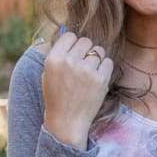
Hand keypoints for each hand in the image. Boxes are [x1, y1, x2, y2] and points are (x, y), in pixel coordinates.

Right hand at [42, 29, 113, 147]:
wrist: (67, 122)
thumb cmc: (57, 97)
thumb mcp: (48, 73)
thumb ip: (58, 54)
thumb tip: (69, 33)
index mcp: (54, 59)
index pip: (70, 36)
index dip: (73, 44)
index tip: (73, 54)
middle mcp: (70, 62)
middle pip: (85, 41)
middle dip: (85, 51)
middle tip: (82, 65)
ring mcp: (86, 70)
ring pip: (98, 51)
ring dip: (96, 60)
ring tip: (89, 74)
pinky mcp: (101, 79)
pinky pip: (108, 62)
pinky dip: (105, 69)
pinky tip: (97, 79)